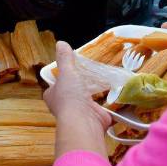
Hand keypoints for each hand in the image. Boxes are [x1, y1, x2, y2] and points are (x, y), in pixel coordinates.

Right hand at [0, 0, 65, 19]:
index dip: (53, 4)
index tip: (62, 4)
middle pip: (35, 10)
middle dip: (47, 12)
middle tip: (57, 11)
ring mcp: (11, 0)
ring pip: (27, 14)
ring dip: (39, 15)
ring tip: (49, 13)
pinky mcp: (7, 2)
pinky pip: (19, 13)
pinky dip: (29, 14)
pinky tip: (36, 12)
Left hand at [44, 41, 111, 158]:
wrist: (84, 122)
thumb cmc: (70, 97)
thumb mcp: (67, 73)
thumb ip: (65, 59)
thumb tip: (60, 43)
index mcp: (53, 96)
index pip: (54, 85)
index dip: (60, 78)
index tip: (70, 70)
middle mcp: (65, 106)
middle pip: (72, 92)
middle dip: (79, 85)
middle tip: (88, 72)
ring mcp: (81, 113)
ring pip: (87, 100)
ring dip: (94, 93)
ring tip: (102, 78)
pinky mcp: (96, 116)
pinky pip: (102, 106)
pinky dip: (107, 100)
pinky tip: (114, 90)